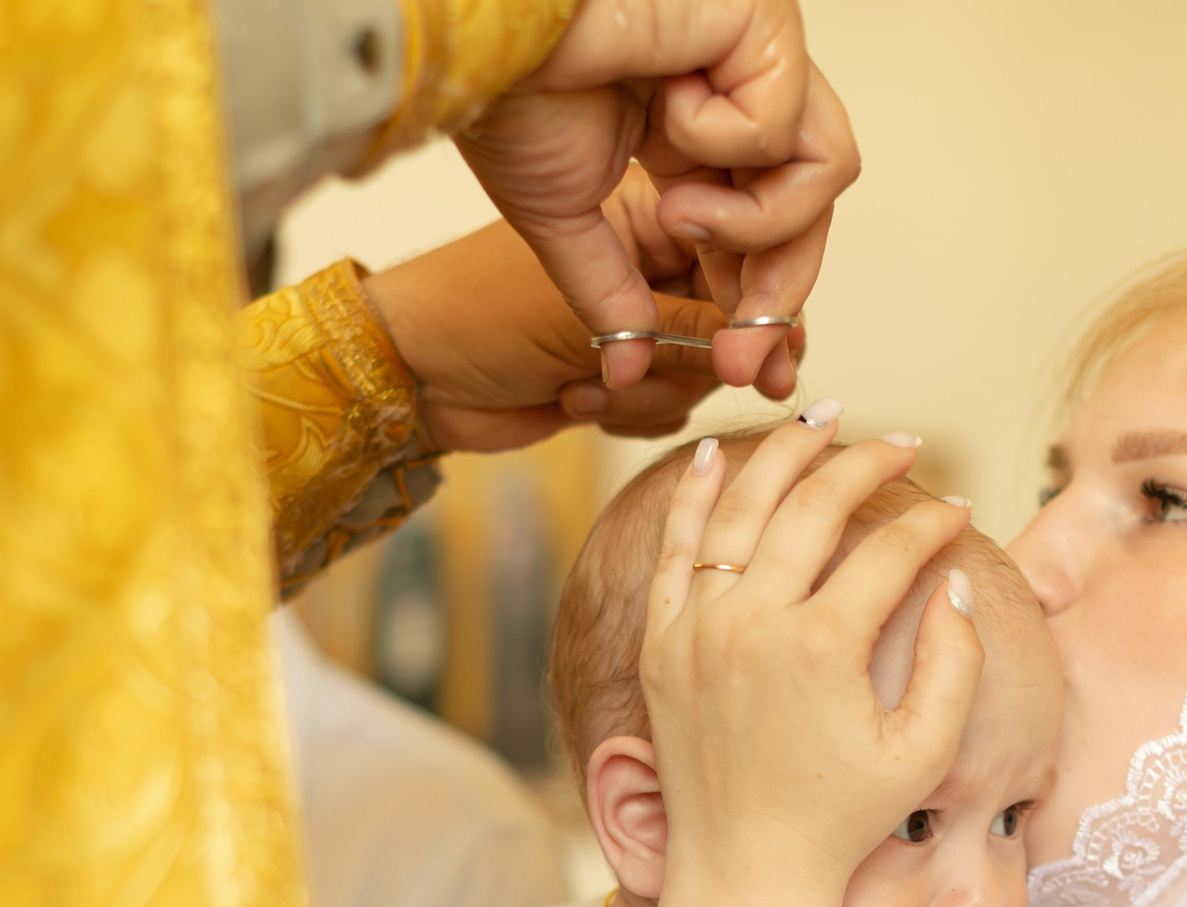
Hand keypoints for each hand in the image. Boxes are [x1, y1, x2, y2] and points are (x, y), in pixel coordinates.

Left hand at [361, 168, 764, 451]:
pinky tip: (571, 399)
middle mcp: (654, 264)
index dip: (763, 314)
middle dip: (696, 364)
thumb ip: (686, 329)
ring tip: (584, 384)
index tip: (766, 364)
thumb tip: (776, 346)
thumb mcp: (590, 317)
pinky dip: (626, 413)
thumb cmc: (478, 314)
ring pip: (700, 375)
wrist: (410, 376)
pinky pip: (666, 406)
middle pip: (733, 324)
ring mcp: (638, 322)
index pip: (743, 257)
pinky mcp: (620, 374)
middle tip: (661, 382)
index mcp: (652, 214)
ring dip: (648, 393)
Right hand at [456, 0, 856, 393]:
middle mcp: (736, 93)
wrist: (484, 39)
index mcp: (692, 135)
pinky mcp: (769, 23)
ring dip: (753, 222)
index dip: (756, 304)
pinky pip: (791, 126)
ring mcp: (759, 56)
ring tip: (682, 213)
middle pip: (805, 212)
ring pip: (823, 176)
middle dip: (775, 298)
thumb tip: (628, 372)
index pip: (759, 231)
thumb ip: (610, 295)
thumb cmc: (510, 96)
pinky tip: (669, 105)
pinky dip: (728, 139)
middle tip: (740, 360)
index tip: (744, 370)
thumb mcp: (566, 224)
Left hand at [639, 416, 983, 906]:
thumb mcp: (924, 750)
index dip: (932, 523)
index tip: (958, 508)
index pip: (888, 552)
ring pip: (740, 509)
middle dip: (866, 462)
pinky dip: (696, 497)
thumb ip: (954, 661)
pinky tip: (719, 457)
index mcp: (822, 648)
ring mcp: (698, 630)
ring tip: (822, 419)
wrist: (746, 870)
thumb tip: (955, 577)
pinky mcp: (661, 645)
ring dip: (784, 454)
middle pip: (813, 506)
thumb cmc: (842, 818)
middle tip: (902, 442)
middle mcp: (753, 625)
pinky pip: (675, 550)